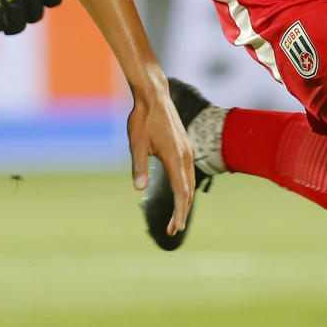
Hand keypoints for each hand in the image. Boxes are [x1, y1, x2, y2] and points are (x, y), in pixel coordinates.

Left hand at [128, 80, 193, 235]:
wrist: (154, 97)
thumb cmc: (142, 119)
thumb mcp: (136, 144)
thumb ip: (139, 166)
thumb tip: (139, 189)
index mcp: (174, 157)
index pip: (180, 192)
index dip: (178, 212)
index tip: (174, 228)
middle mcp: (185, 155)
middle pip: (188, 191)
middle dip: (181, 212)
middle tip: (172, 230)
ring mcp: (187, 150)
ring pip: (190, 182)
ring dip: (184, 201)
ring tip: (176, 218)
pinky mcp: (185, 146)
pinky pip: (189, 172)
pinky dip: (186, 188)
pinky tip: (180, 194)